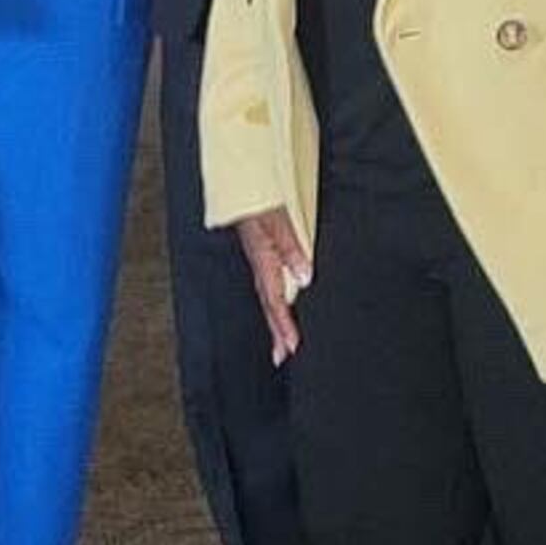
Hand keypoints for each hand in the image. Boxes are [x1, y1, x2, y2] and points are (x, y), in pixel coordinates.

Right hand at [235, 209, 312, 367]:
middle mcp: (260, 265)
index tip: (292, 345)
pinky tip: (278, 309)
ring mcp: (259, 261)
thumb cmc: (258, 201)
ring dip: (275, 322)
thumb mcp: (279, 221)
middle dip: (276, 332)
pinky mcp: (262, 255)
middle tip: (283, 357)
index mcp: (263, 260)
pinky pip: (269, 285)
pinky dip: (274, 303)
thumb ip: (291, 248)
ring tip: (281, 344)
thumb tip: (304, 277)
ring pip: (268, 299)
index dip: (284, 325)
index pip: (275, 300)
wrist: (241, 187)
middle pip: (269, 306)